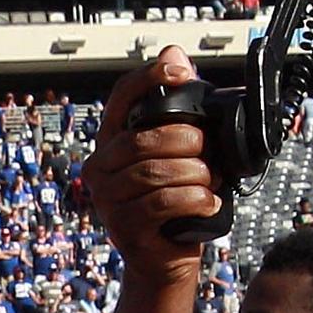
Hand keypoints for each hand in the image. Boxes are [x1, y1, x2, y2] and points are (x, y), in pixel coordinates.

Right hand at [81, 47, 223, 284]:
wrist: (166, 260)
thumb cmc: (175, 203)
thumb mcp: (182, 152)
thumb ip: (179, 107)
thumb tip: (175, 52)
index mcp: (112, 141)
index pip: (121, 96)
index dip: (149, 77)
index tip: (181, 71)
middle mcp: (101, 167)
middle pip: (145, 139)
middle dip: (190, 143)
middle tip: (210, 154)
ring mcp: (107, 199)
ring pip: (156, 172)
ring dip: (197, 176)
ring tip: (210, 183)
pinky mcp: (123, 228)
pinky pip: (164, 202)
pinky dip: (197, 200)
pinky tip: (209, 203)